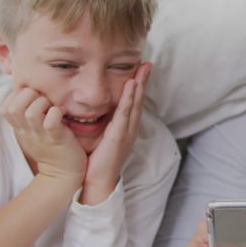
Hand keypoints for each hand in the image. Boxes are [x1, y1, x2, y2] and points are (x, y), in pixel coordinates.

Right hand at [1, 86, 85, 186]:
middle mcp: (26, 131)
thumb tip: (29, 92)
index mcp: (20, 128)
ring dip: (43, 103)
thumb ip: (27, 115)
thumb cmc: (50, 146)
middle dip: (29, 95)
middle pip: (13, 107)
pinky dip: (56, 113)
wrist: (62, 174)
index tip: (33, 97)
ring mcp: (41, 136)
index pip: (5, 107)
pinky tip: (62, 112)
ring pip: (31, 113)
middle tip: (43, 99)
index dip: (17, 95)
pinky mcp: (57, 139)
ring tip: (53, 106)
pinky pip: (51, 122)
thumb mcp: (32, 130)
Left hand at [81, 62, 150, 203]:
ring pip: (135, 104)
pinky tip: (131, 86)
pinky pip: (125, 113)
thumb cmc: (98, 162)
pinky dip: (129, 98)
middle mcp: (130, 128)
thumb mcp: (102, 139)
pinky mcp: (119, 136)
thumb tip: (98, 111)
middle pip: (139, 100)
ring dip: (140, 85)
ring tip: (142, 69)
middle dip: (144, 81)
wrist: (98, 183)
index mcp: (127, 129)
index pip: (134, 103)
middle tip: (147, 64)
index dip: (139, 87)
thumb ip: (104, 125)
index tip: (141, 70)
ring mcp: (127, 132)